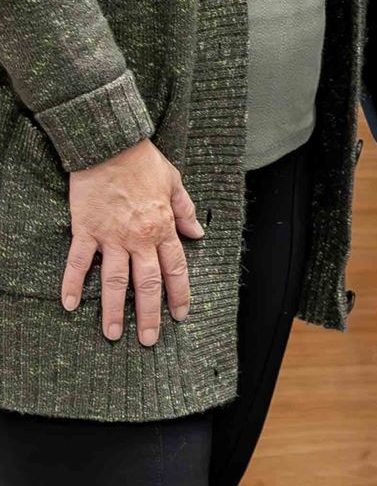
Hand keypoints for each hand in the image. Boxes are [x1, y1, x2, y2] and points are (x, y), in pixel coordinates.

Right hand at [63, 139, 199, 344]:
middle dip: (149, 315)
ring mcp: (110, 236)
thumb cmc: (143, 162)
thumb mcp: (174, 182)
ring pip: (114, 281)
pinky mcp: (85, 230)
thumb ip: (185, 211)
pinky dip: (72, 283)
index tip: (181, 315)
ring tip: (113, 334)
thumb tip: (198, 234)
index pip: (175, 269)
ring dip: (112, 310)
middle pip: (146, 284)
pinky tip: (69, 305)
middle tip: (148, 340)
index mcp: (163, 227)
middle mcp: (139, 237)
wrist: (109, 145)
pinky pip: (78, 262)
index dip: (179, 294)